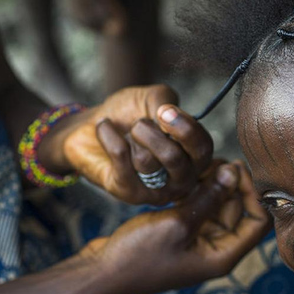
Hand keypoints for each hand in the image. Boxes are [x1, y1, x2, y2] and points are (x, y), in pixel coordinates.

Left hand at [37, 85, 213, 204]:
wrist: (91, 128)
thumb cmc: (129, 114)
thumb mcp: (153, 99)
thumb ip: (167, 102)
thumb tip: (168, 116)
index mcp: (194, 157)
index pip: (203, 148)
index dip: (185, 128)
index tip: (164, 110)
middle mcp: (181, 179)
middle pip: (175, 158)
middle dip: (152, 133)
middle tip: (138, 124)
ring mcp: (156, 191)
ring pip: (146, 161)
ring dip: (131, 136)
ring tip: (125, 133)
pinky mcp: (129, 194)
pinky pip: (120, 159)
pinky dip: (109, 135)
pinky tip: (105, 129)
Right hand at [78, 162, 270, 293]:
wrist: (102, 271)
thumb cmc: (139, 255)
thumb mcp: (178, 223)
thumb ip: (208, 198)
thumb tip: (233, 172)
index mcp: (223, 256)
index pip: (257, 222)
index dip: (253, 194)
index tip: (236, 169)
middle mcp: (215, 250)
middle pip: (239, 211)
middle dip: (231, 186)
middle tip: (215, 161)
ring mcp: (198, 242)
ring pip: (218, 207)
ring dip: (214, 186)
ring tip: (200, 165)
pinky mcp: (181, 233)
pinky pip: (199, 208)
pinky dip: (197, 192)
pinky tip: (187, 176)